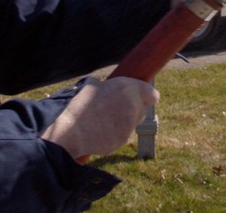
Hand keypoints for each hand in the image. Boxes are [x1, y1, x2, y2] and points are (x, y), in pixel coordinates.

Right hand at [41, 77, 158, 159]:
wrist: (73, 130)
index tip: (140, 98)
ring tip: (103, 121)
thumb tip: (105, 87)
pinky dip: (114, 134)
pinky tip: (99, 131)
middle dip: (132, 110)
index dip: (146, 96)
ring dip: (122, 122)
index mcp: (129, 89)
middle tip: (115, 109)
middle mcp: (134, 107)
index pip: (153, 95)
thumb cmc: (81, 105)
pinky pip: (122, 135)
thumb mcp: (92, 85)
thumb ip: (107, 86)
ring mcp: (130, 126)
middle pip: (142, 111)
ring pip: (132, 124)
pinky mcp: (123, 140)